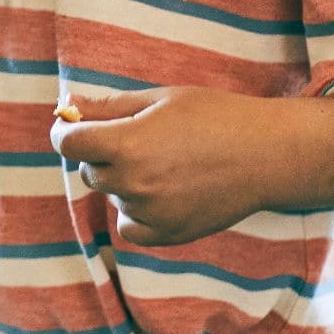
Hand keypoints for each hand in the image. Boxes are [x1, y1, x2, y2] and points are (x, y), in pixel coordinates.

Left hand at [53, 87, 277, 246]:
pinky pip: (130, 227)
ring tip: (165, 163)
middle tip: (136, 139)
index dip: (66, 133)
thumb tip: (67, 107)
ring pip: (113, 197)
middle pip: (88, 171)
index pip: (67, 144)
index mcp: (126, 145)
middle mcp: (133, 183)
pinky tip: (162, 192)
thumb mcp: (160, 99)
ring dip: (124, 181)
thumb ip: (109, 106)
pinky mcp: (169, 234)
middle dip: (100, 154)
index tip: (74, 128)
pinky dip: (136, 211)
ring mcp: (150, 213)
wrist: (266, 154)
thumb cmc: (215, 116)